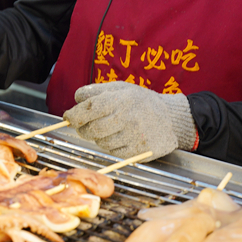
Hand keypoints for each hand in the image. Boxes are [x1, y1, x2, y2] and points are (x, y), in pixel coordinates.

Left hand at [63, 82, 196, 161]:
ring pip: (101, 143)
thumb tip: (76, 98)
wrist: (172, 119)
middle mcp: (127, 119)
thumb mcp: (121, 88)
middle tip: (85, 125)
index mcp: (121, 100)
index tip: (68, 118)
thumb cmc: (142, 102)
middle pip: (91, 129)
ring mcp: (133, 137)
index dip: (74, 115)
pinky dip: (111, 146)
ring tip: (110, 128)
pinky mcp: (138, 152)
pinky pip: (113, 152)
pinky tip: (121, 137)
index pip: (89, 109)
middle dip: (83, 129)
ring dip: (99, 137)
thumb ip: (97, 91)